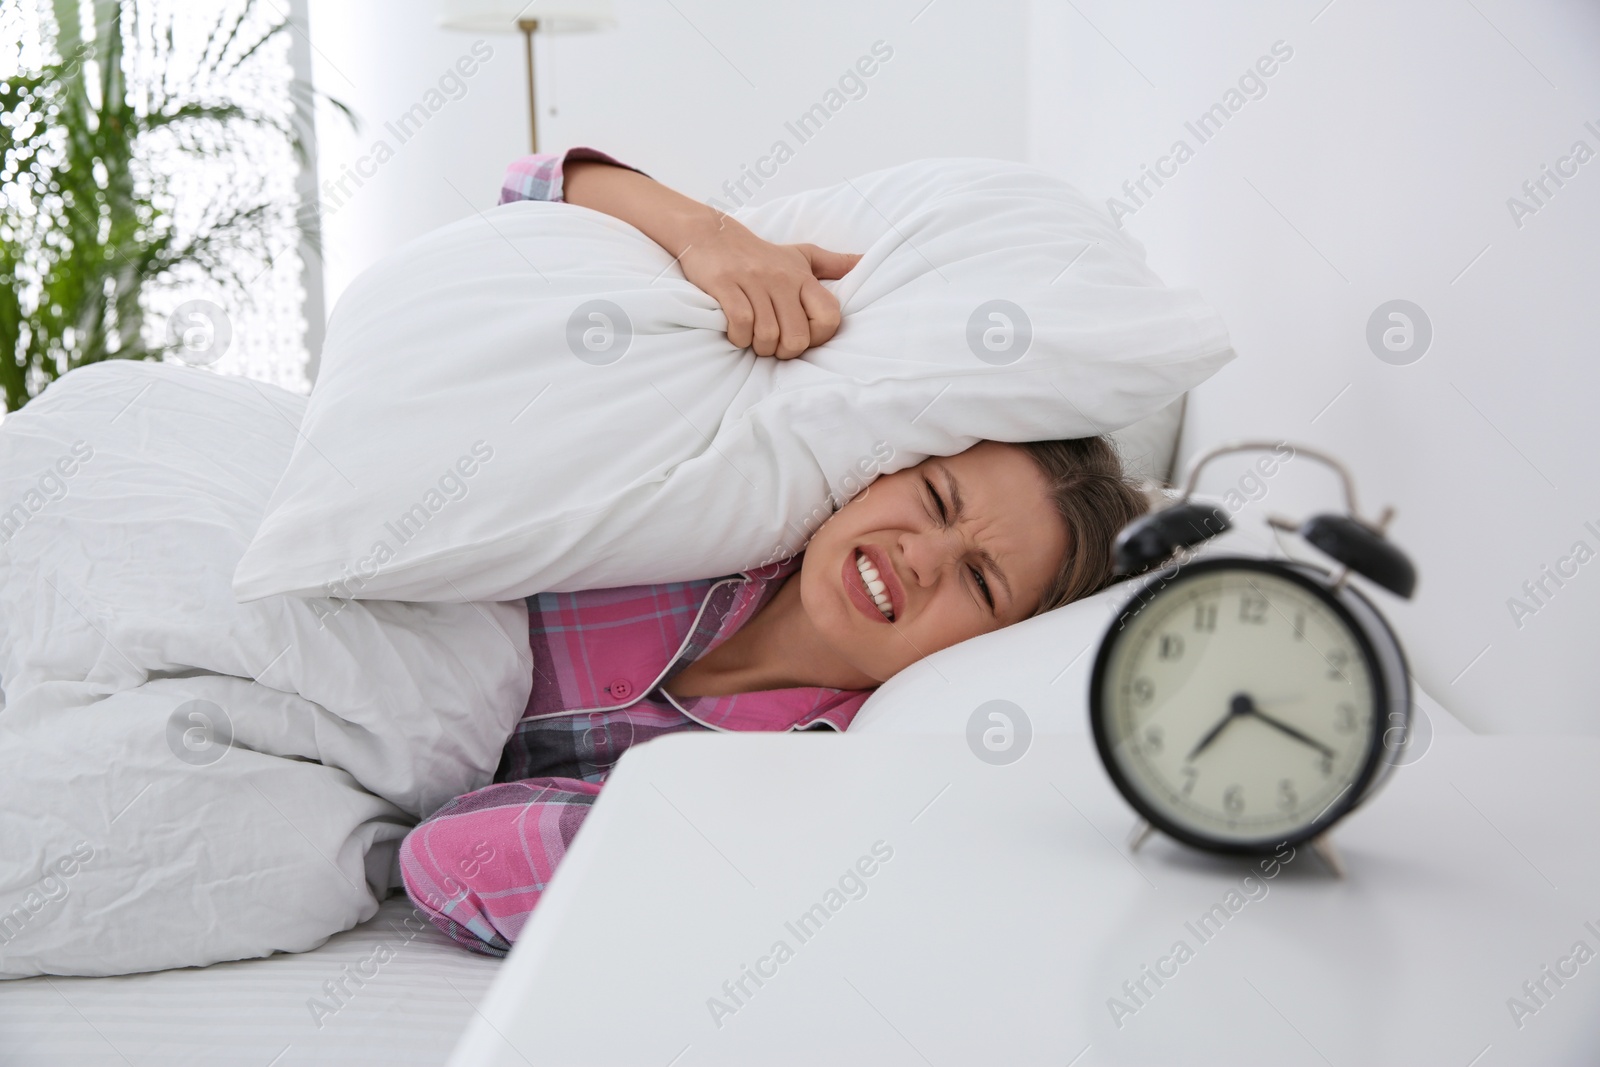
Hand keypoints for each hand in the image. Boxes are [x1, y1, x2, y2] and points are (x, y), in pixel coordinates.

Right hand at [679, 215, 859, 358]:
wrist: (712, 235)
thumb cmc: (761, 255)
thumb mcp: (802, 255)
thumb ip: (834, 264)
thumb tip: (866, 261)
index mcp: (803, 277)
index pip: (829, 316)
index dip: (818, 338)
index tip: (802, 337)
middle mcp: (782, 278)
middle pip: (797, 335)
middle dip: (785, 351)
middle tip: (774, 346)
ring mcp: (753, 281)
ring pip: (768, 334)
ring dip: (760, 347)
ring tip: (753, 340)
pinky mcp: (726, 284)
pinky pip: (741, 322)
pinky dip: (739, 337)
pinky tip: (737, 334)